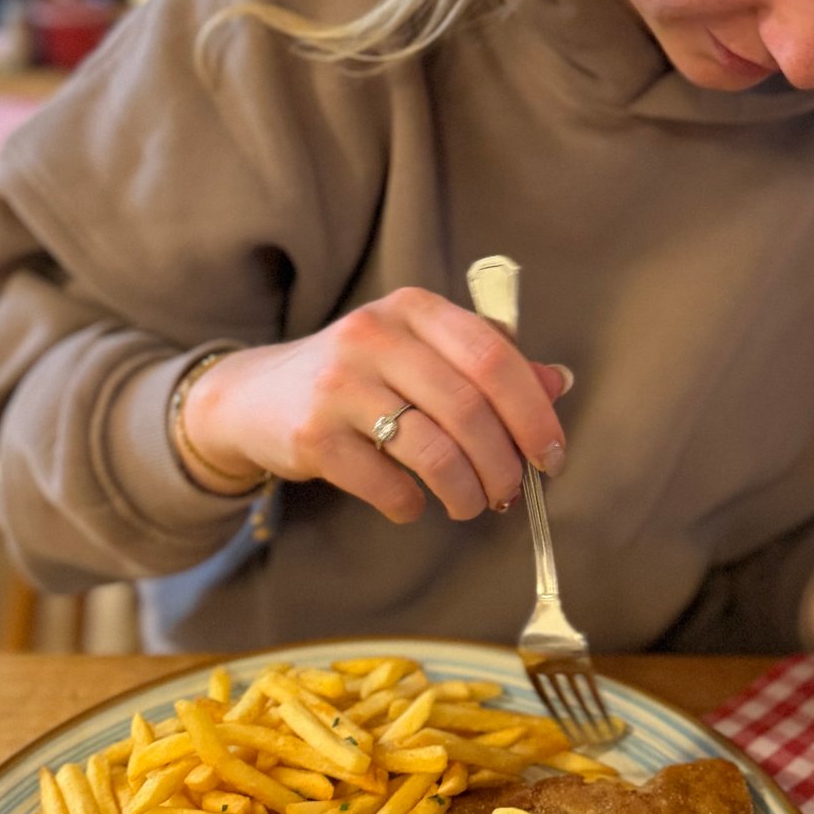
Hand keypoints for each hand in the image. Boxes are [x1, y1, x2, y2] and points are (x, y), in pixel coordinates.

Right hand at [181, 287, 572, 522]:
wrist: (255, 397)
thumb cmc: (358, 378)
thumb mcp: (419, 353)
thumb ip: (486, 365)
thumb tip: (558, 384)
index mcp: (412, 308)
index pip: (493, 356)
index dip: (533, 412)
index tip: (552, 455)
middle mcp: (374, 335)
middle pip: (469, 409)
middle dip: (503, 463)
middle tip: (511, 492)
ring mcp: (338, 384)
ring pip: (433, 451)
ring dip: (466, 491)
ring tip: (470, 504)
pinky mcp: (312, 434)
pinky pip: (387, 483)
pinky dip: (411, 504)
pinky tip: (412, 502)